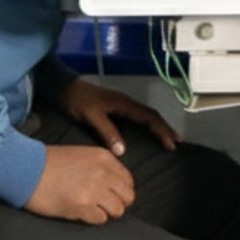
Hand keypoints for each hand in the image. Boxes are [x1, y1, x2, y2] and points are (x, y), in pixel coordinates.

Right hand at [24, 144, 134, 224]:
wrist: (26, 169)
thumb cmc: (50, 163)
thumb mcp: (82, 155)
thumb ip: (101, 167)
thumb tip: (114, 185)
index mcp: (103, 158)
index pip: (128, 181)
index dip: (120, 191)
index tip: (110, 195)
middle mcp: (102, 172)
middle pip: (128, 197)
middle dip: (118, 204)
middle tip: (103, 206)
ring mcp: (93, 189)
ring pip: (117, 210)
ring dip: (106, 213)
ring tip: (91, 209)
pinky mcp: (82, 206)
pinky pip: (101, 220)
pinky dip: (93, 219)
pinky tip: (81, 212)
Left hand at [57, 77, 179, 155]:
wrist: (63, 88)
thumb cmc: (77, 101)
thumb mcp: (91, 116)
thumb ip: (106, 131)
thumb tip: (123, 151)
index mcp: (124, 104)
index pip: (149, 117)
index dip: (161, 130)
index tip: (171, 144)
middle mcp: (126, 103)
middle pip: (151, 115)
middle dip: (165, 128)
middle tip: (176, 143)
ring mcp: (121, 105)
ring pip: (146, 115)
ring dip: (158, 126)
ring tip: (167, 139)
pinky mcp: (116, 108)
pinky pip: (138, 117)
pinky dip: (147, 125)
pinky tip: (147, 133)